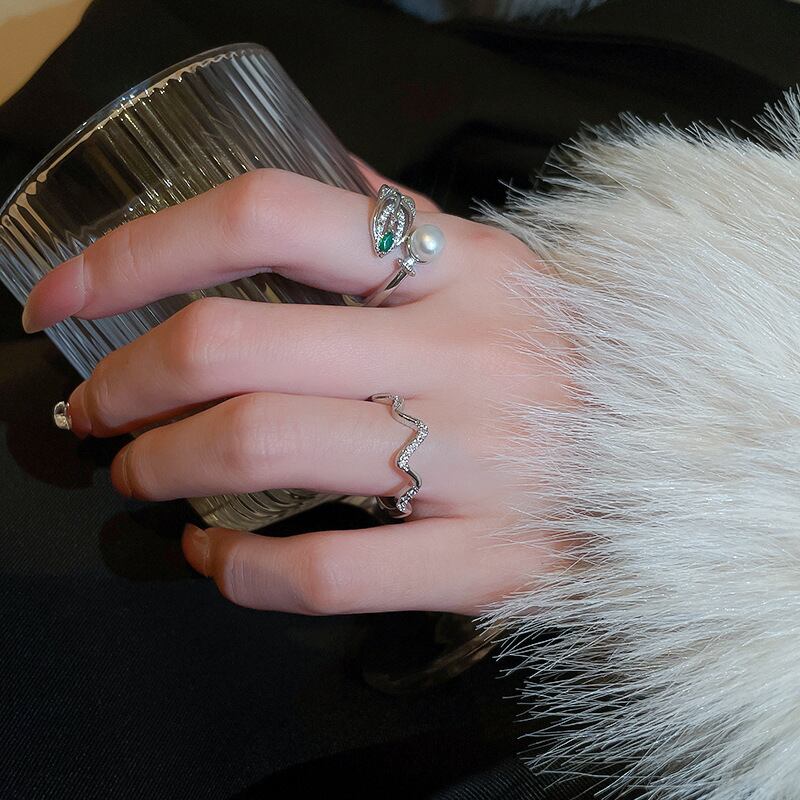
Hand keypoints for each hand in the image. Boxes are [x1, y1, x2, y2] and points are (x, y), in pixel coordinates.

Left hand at [21, 158, 570, 617]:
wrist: (677, 452)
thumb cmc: (562, 356)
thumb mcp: (497, 265)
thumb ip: (399, 223)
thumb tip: (311, 175)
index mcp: (459, 265)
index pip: (269, 217)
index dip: (142, 251)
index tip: (71, 296)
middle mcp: (463, 354)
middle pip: (233, 348)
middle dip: (126, 384)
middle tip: (98, 407)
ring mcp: (475, 462)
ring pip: (259, 454)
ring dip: (162, 468)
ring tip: (140, 474)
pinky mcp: (483, 559)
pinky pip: (323, 573)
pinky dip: (235, 571)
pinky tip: (214, 557)